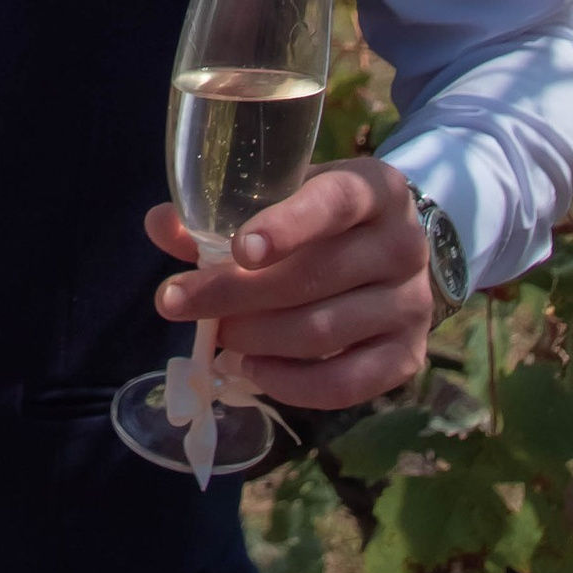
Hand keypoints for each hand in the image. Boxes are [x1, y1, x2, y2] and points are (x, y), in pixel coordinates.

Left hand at [147, 154, 431, 408]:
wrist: (394, 254)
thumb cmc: (324, 221)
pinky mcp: (409, 356)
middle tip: (177, 302)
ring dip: (256, 339)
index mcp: (374, 189)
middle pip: (315, 277)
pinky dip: (290, 383)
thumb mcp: (284, 197)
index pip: (334, 203)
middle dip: (234, 294)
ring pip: (324, 332)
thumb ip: (223, 210)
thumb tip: (160, 225)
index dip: (286, 226)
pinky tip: (252, 369)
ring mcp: (412, 304)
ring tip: (216, 335)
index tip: (239, 251)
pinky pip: (346, 382)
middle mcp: (403, 245)